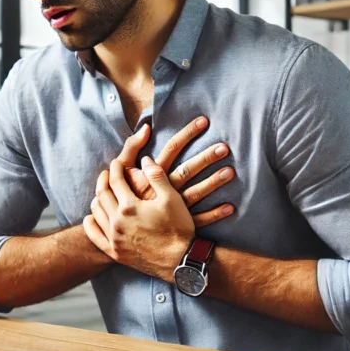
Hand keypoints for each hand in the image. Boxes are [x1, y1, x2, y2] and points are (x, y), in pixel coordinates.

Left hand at [82, 157, 200, 280]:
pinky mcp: (115, 252)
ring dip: (97, 198)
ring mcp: (114, 239)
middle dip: (104, 180)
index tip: (117, 163)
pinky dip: (90, 223)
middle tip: (108, 173)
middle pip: (102, 194)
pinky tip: (92, 217)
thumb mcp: (172, 198)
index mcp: (129, 207)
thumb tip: (144, 159)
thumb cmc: (178, 228)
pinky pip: (94, 236)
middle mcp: (117, 222)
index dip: (115, 168)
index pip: (115, 181)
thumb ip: (156, 176)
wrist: (180, 261)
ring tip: (103, 192)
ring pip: (96, 213)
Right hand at [115, 117, 235, 226]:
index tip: (204, 121)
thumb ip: (131, 146)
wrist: (119, 228)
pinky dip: (215, 214)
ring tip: (230, 172)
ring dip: (213, 182)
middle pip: (188, 169)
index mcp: (152, 174)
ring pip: (196, 193)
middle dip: (206, 158)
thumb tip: (146, 127)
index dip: (187, 133)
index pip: (171, 148)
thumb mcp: (122, 169)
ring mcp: (172, 209)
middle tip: (224, 147)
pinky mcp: (177, 225)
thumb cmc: (121, 195)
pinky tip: (230, 207)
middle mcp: (163, 190)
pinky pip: (199, 220)